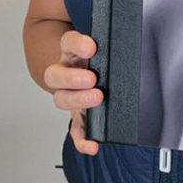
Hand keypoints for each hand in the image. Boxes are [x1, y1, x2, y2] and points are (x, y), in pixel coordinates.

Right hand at [43, 30, 103, 154]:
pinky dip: (82, 139)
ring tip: (96, 98)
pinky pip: (75, 130)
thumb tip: (127, 38)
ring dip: (77, 100)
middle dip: (73, 78)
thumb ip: (110, 42)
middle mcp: (66, 72)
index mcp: (71, 52)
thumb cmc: (97, 58)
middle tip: (92, 78)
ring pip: (61, 99)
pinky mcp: (77, 115)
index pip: (68, 43)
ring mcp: (69, 95)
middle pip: (55, 75)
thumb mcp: (101, 45)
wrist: (85, 70)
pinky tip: (93, 144)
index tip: (91, 46)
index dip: (77, 44)